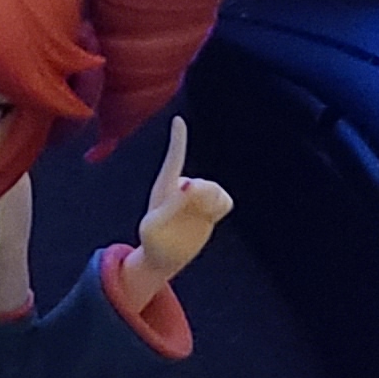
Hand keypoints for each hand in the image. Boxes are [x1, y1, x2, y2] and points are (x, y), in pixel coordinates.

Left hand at [125, 116, 232, 296]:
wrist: (163, 257)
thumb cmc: (152, 241)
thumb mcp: (154, 226)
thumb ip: (174, 204)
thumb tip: (192, 183)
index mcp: (163, 188)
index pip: (174, 159)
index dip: (178, 140)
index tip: (178, 120)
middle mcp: (181, 188)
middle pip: (203, 182)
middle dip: (204, 195)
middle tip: (193, 208)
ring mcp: (196, 197)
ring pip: (216, 190)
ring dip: (212, 202)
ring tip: (197, 217)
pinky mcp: (209, 208)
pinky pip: (225, 201)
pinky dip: (221, 206)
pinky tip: (211, 215)